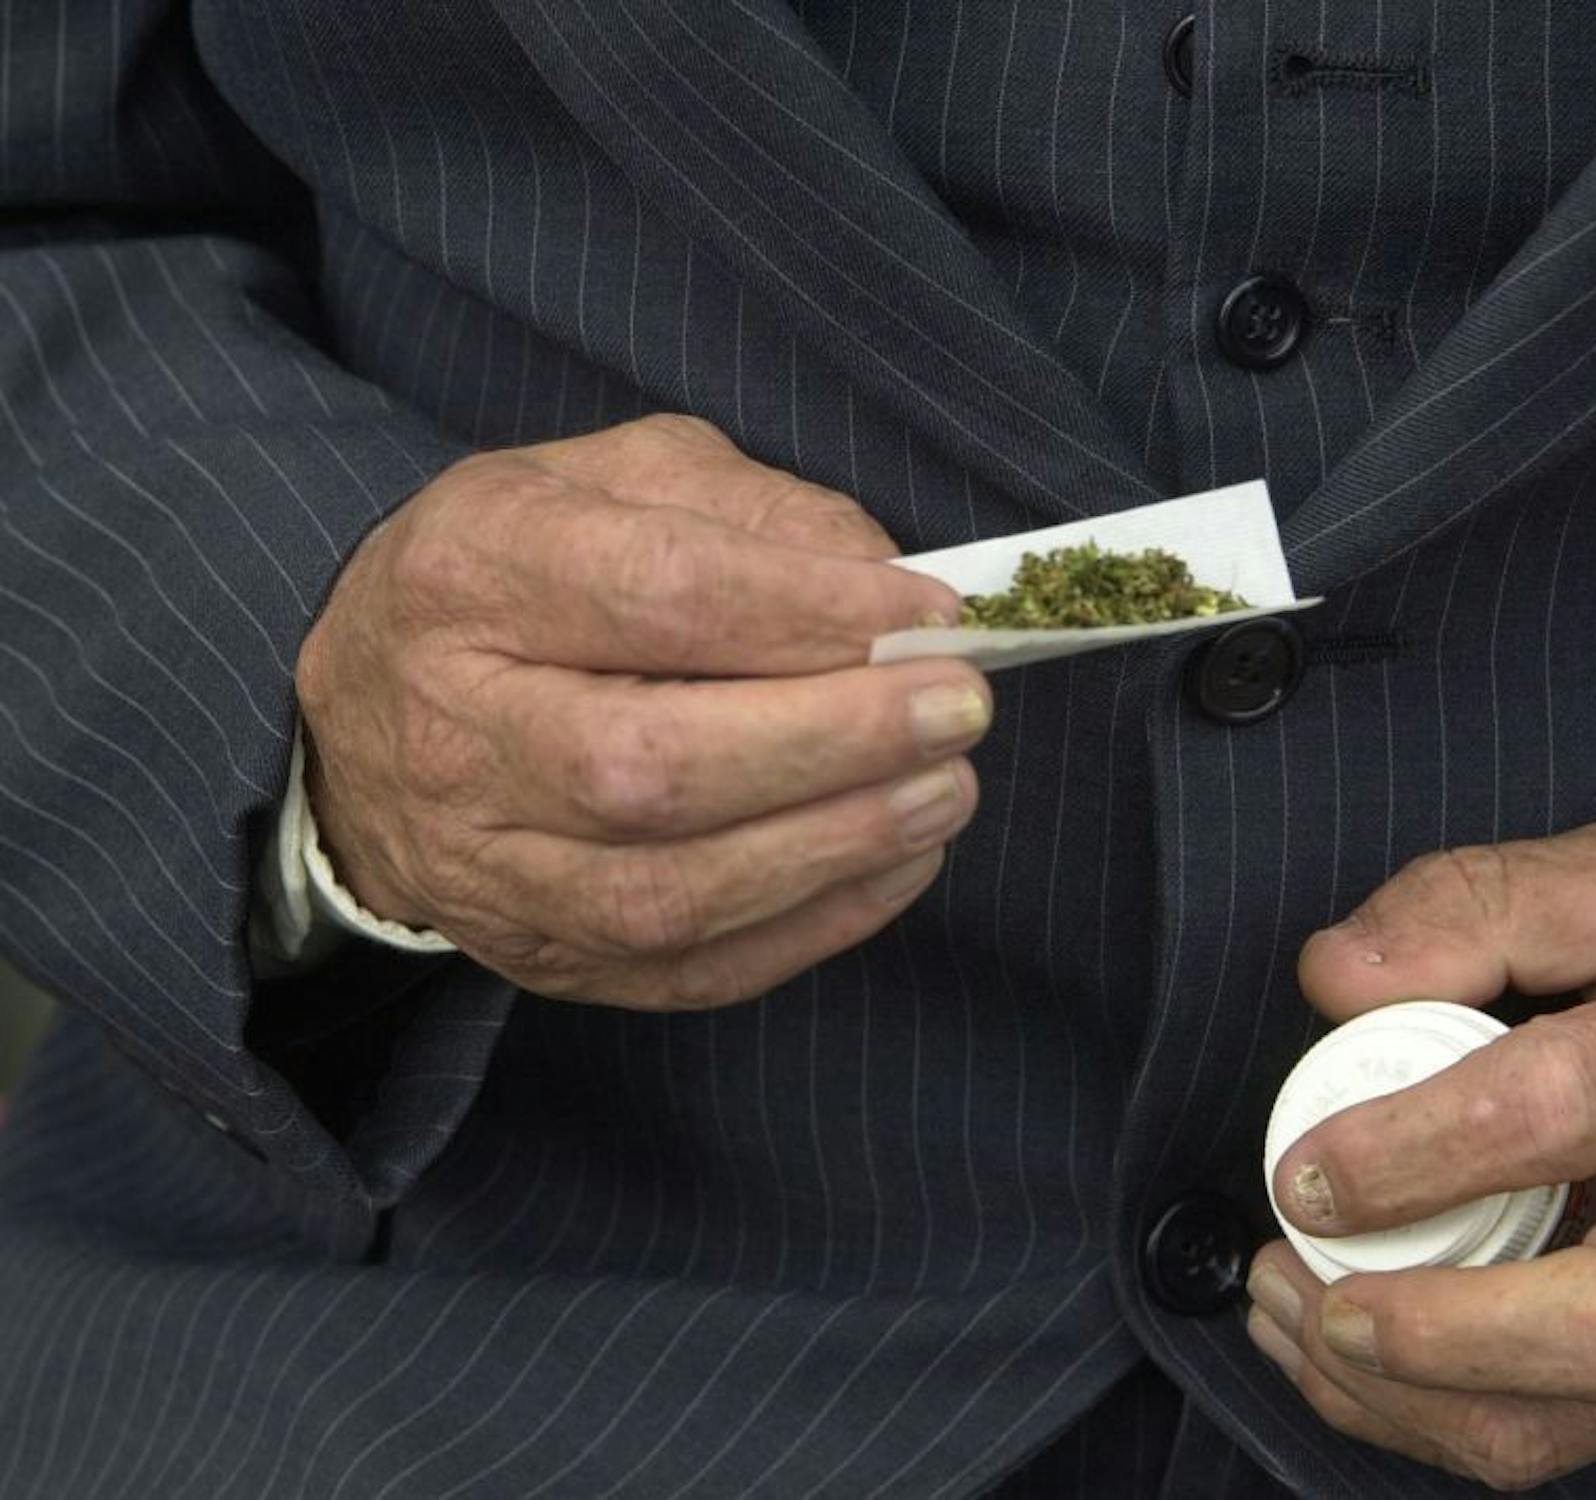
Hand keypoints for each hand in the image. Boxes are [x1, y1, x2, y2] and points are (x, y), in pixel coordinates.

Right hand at [296, 414, 986, 1009]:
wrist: (366, 711)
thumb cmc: (527, 575)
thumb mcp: (620, 482)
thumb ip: (756, 515)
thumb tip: (890, 588)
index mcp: (471, 573)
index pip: (655, 595)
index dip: (810, 612)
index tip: (929, 616)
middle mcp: (456, 727)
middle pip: (649, 763)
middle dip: (833, 741)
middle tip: (960, 710)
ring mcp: (486, 865)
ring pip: (667, 889)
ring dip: (835, 845)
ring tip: (947, 790)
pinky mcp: (537, 954)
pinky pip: (686, 968)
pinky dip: (812, 926)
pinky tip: (896, 864)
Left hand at [1247, 802, 1595, 1489]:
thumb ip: (1487, 903)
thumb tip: (1337, 976)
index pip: (1560, 1113)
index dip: (1411, 1147)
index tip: (1306, 1165)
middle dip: (1424, 1336)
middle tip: (1306, 1282)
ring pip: (1578, 1423)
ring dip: (1411, 1402)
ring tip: (1301, 1320)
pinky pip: (1583, 1431)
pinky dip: (1455, 1411)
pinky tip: (1373, 1350)